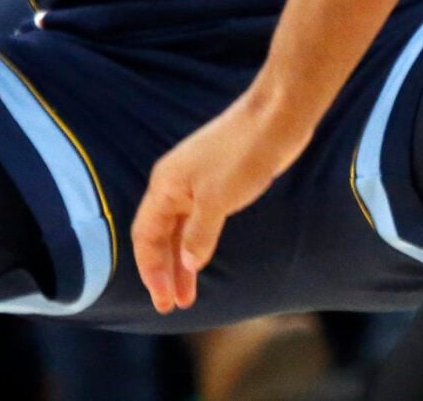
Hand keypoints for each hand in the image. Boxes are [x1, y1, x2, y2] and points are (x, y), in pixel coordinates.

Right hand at [132, 96, 307, 313]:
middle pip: (160, 236)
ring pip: (180, 230)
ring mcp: (196, 183)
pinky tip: (202, 261)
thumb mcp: (217, 200)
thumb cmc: (244, 153)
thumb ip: (198, 235)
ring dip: (182, 262)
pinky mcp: (218, 182)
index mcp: (165, 185)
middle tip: (173, 304)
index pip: (145, 236)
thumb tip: (188, 264)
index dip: (152, 270)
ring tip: (188, 295)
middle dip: (165, 271)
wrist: (276, 117)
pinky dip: (197, 243)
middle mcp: (175, 184)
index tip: (164, 300)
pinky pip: (198, 220)